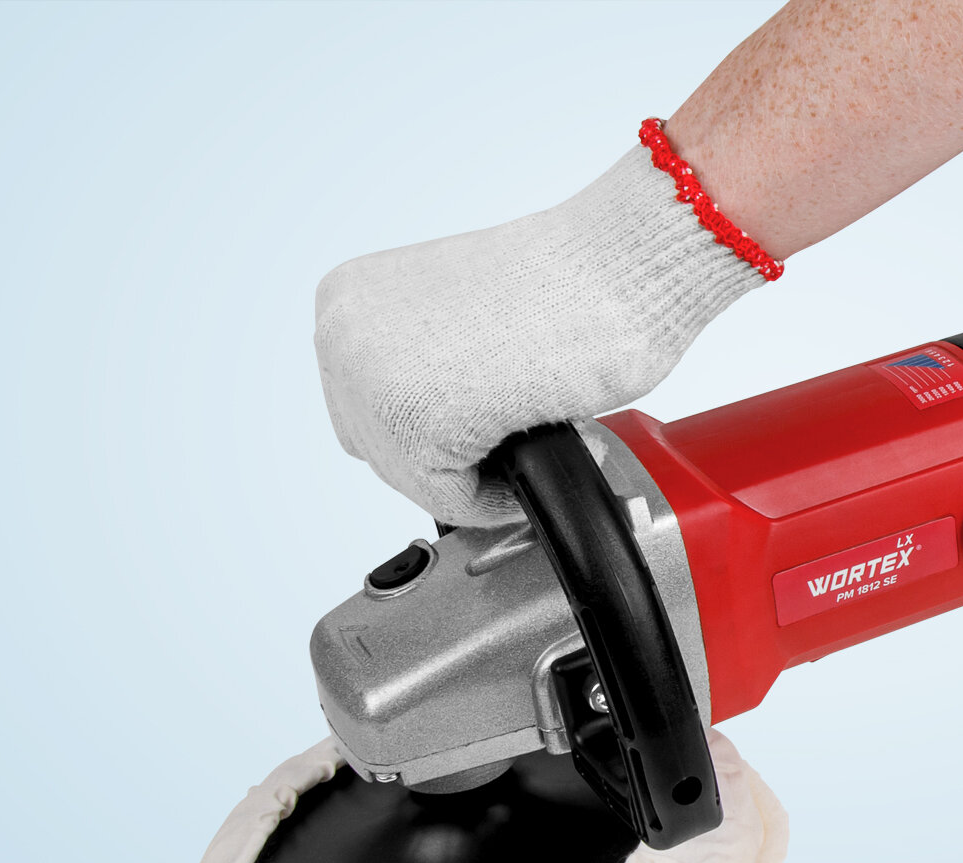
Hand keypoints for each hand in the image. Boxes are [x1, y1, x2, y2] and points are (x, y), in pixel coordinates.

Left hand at [314, 131, 772, 524]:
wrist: (618, 264)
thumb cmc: (570, 283)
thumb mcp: (461, 321)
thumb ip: (425, 368)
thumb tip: (435, 433)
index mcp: (348, 298)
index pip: (363, 409)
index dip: (430, 433)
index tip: (479, 430)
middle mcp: (343, 333)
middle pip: (379, 450)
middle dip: (451, 456)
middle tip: (512, 438)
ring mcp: (370, 377)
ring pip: (413, 478)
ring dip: (478, 474)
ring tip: (529, 435)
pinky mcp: (415, 419)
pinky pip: (451, 498)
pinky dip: (499, 494)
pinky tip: (536, 446)